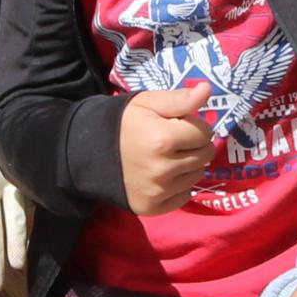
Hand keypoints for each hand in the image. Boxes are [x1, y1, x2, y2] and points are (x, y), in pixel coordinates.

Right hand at [117, 85, 213, 213]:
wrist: (90, 152)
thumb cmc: (123, 123)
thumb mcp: (147, 103)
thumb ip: (179, 98)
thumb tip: (207, 88)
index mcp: (162, 139)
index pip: (204, 133)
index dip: (193, 125)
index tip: (176, 125)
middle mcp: (162, 169)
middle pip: (205, 155)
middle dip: (194, 145)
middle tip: (173, 141)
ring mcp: (158, 191)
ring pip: (197, 175)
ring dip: (188, 165)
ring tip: (166, 157)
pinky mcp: (153, 208)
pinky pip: (184, 196)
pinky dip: (178, 186)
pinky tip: (162, 175)